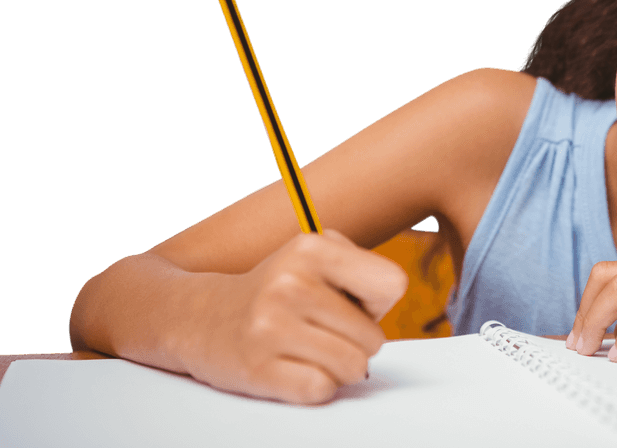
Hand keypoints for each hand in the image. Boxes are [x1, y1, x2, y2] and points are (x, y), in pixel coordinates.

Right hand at [179, 229, 408, 403]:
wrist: (202, 317)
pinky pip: (322, 389)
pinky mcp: (258, 370)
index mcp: (311, 248)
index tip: (351, 300)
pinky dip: (318, 385)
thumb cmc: (278, 289)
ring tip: (313, 349)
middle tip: (323, 330)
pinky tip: (295, 366)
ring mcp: (271, 328)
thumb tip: (386, 305)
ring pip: (354, 368)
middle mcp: (290, 284)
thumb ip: (362, 270)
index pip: (393, 284)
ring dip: (341, 367)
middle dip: (359, 341)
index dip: (378, 301)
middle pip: (375, 338)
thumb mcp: (317, 255)